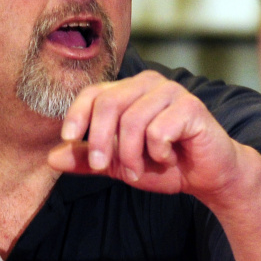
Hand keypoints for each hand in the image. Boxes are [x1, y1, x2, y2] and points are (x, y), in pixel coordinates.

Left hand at [48, 70, 241, 199]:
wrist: (208, 176)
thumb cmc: (163, 164)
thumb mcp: (117, 164)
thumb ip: (86, 160)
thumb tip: (52, 157)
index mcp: (127, 91)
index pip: (92, 93)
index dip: (76, 115)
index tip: (68, 139)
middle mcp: (147, 84)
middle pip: (108, 104)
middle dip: (100, 140)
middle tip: (102, 166)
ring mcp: (171, 91)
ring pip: (132, 121)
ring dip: (131, 155)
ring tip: (140, 168)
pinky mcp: (191, 106)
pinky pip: (159, 131)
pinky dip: (158, 153)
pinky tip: (169, 156)